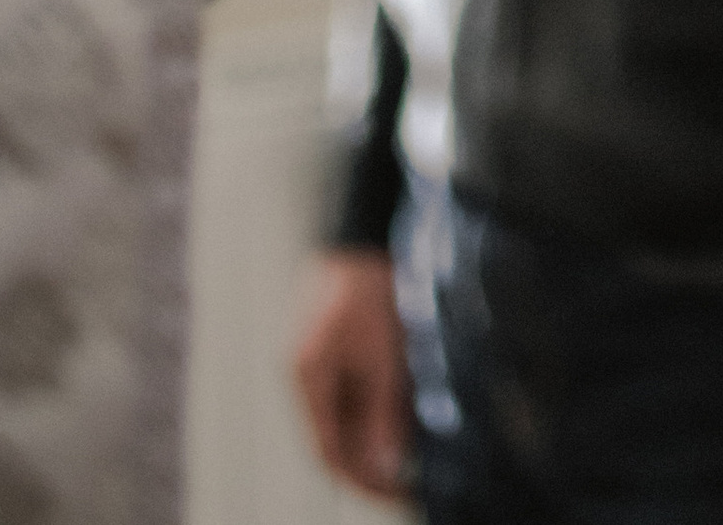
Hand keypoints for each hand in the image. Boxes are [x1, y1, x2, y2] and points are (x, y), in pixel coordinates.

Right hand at [292, 251, 412, 501]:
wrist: (359, 227)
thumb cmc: (370, 287)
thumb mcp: (383, 356)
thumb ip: (382, 412)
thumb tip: (385, 463)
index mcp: (308, 380)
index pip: (328, 451)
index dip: (362, 479)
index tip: (397, 494)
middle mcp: (307, 376)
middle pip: (336, 437)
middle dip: (371, 462)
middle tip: (410, 481)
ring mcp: (320, 361)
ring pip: (346, 416)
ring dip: (376, 437)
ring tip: (415, 453)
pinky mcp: (336, 346)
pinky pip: (354, 392)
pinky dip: (377, 409)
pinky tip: (405, 414)